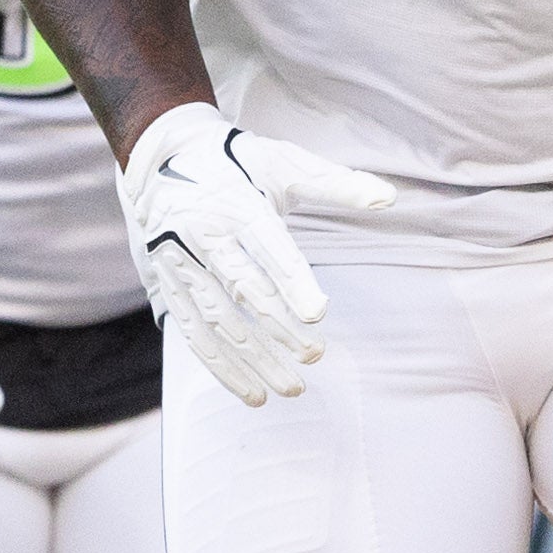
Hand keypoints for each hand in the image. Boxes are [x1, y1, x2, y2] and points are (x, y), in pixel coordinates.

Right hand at [116, 102, 396, 407]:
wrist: (163, 158)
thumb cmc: (238, 163)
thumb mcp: (285, 162)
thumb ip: (336, 183)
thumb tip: (389, 197)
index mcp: (235, 203)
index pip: (267, 246)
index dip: (292, 280)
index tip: (318, 313)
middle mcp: (203, 234)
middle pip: (243, 288)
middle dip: (279, 327)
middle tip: (316, 356)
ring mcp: (181, 262)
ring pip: (218, 319)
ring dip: (253, 359)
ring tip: (291, 389)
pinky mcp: (169, 285)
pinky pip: (193, 333)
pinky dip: (221, 367)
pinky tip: (252, 394)